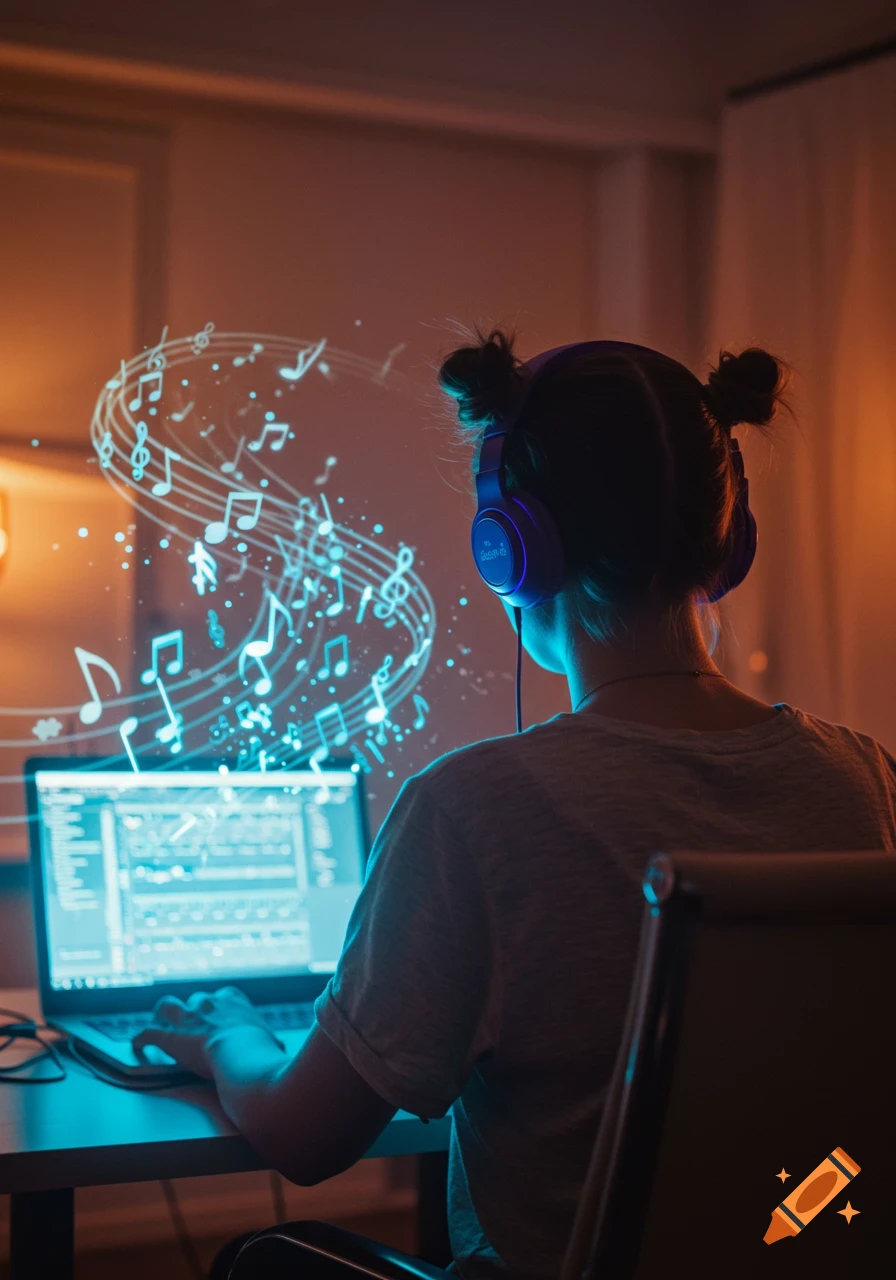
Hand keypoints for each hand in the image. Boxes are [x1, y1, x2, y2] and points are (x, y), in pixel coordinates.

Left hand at [133, 986, 284, 1078]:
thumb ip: (269, 1041)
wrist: (240, 1052)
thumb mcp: (271, 1040)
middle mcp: (209, 1003)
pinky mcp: (170, 1036)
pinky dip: (141, 1040)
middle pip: (194, 1000)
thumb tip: (278, 1049)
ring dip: (161, 1015)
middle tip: (189, 1024)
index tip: (219, 1017)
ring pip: (166, 1006)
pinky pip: (147, 1033)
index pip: (225, 996)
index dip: (219, 1007)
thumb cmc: (259, 1048)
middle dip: (192, 1011)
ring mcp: (187, 1018)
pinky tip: (136, 1047)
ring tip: (159, 1024)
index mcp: (234, 1001)